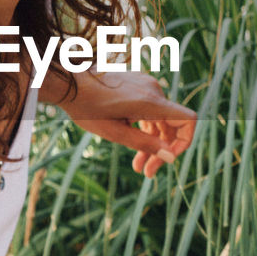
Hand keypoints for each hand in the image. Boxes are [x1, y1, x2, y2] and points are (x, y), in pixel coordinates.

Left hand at [49, 69, 195, 177]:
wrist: (68, 82)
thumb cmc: (86, 107)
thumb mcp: (114, 132)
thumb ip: (144, 144)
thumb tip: (170, 158)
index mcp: (150, 101)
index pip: (188, 120)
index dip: (184, 142)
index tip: (167, 159)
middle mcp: (153, 90)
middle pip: (171, 125)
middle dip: (162, 151)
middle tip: (147, 173)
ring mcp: (146, 85)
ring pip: (159, 120)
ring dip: (152, 143)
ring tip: (137, 167)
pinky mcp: (138, 85)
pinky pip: (150, 110)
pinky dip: (145, 128)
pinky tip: (131, 144)